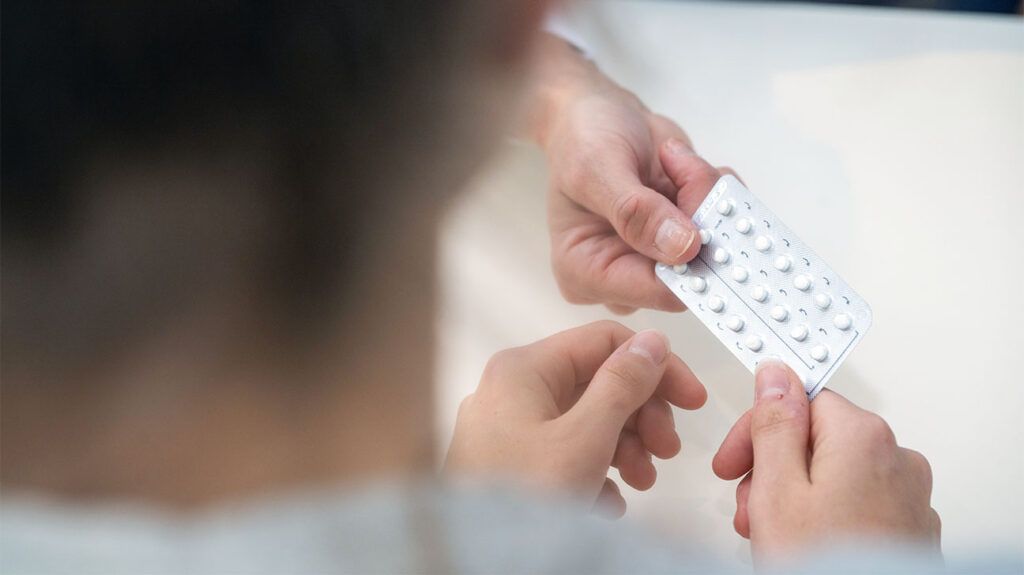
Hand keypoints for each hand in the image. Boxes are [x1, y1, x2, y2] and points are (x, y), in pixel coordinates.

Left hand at [444, 321, 706, 516]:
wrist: (479, 564)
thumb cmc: (521, 497)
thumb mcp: (585, 438)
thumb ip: (622, 385)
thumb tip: (651, 341)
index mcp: (523, 369)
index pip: (604, 341)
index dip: (655, 366)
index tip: (691, 400)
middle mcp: (510, 391)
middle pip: (596, 383)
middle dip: (641, 416)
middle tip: (667, 449)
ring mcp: (505, 430)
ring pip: (583, 421)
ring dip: (624, 449)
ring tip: (641, 482)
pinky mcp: (508, 466)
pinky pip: (563, 454)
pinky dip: (593, 473)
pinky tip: (606, 502)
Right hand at [528, 35, 730, 313]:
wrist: (598, 114)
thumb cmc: (581, 139)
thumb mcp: (597, 167)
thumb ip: (636, 211)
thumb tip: (683, 249)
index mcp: (585, 272)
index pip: (651, 291)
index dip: (688, 263)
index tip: (706, 219)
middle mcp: (623, 275)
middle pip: (689, 272)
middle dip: (700, 218)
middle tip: (687, 169)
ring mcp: (657, 258)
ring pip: (712, 247)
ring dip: (708, 198)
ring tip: (679, 160)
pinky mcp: (684, 238)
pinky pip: (722, 227)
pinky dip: (716, 192)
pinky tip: (689, 166)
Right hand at [712, 360, 940, 564]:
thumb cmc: (826, 565)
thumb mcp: (777, 489)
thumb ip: (774, 423)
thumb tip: (775, 376)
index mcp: (862, 436)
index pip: (798, 400)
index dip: (755, 430)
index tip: (732, 459)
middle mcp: (895, 458)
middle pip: (816, 438)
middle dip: (772, 469)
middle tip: (748, 507)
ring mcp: (907, 496)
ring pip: (834, 474)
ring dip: (793, 497)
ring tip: (771, 536)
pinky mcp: (908, 527)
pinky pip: (857, 503)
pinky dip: (825, 517)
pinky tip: (803, 546)